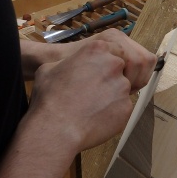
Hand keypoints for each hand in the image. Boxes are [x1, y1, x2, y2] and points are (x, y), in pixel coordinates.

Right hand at [26, 31, 155, 155]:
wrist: (57, 128)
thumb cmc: (51, 97)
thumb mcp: (50, 68)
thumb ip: (68, 63)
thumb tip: (71, 66)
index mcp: (97, 49)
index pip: (109, 51)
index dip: (101, 64)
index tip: (93, 74)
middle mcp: (114, 64)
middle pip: (118, 69)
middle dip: (108, 79)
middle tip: (91, 92)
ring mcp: (123, 86)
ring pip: (121, 89)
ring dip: (110, 96)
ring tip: (91, 107)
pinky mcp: (127, 107)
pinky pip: (122, 107)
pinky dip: (112, 112)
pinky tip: (95, 118)